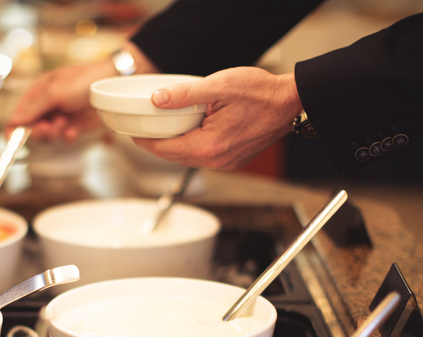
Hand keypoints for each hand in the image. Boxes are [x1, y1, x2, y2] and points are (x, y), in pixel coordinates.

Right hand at [7, 60, 114, 142]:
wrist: (113, 85)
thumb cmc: (84, 81)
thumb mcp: (55, 91)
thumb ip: (34, 107)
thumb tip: (15, 120)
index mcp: (40, 91)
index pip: (20, 112)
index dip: (14, 126)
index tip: (11, 139)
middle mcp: (49, 105)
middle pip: (33, 127)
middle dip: (39, 131)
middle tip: (48, 128)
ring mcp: (62, 116)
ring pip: (49, 135)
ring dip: (55, 133)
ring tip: (65, 124)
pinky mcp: (76, 126)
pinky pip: (64, 138)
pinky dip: (67, 137)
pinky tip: (73, 131)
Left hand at [132, 67, 302, 170]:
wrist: (291, 103)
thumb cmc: (261, 93)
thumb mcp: (218, 86)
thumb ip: (185, 94)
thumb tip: (157, 100)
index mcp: (209, 146)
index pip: (165, 150)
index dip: (145, 143)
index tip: (131, 134)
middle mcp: (216, 161)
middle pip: (174, 157)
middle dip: (157, 145)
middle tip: (142, 131)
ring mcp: (226, 164)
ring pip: (189, 158)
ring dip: (175, 146)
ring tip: (162, 131)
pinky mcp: (233, 160)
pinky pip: (204, 157)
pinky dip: (191, 147)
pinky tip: (189, 132)